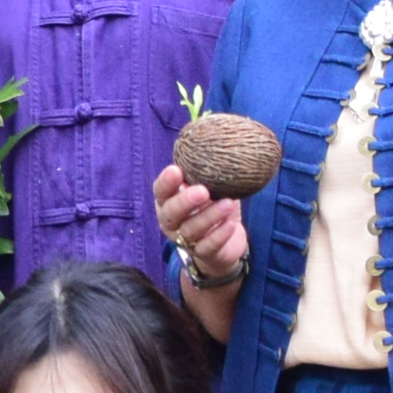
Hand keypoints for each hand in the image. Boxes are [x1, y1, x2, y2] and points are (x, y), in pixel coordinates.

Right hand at [152, 163, 248, 290]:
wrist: (225, 243)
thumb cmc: (212, 208)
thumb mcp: (209, 188)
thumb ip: (207, 172)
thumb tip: (221, 138)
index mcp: (168, 202)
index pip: (160, 191)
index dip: (166, 182)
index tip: (176, 170)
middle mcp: (172, 222)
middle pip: (171, 213)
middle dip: (185, 201)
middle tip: (202, 190)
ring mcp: (185, 240)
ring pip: (192, 229)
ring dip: (210, 216)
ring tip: (228, 203)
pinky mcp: (203, 254)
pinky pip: (208, 246)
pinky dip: (220, 234)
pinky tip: (231, 223)